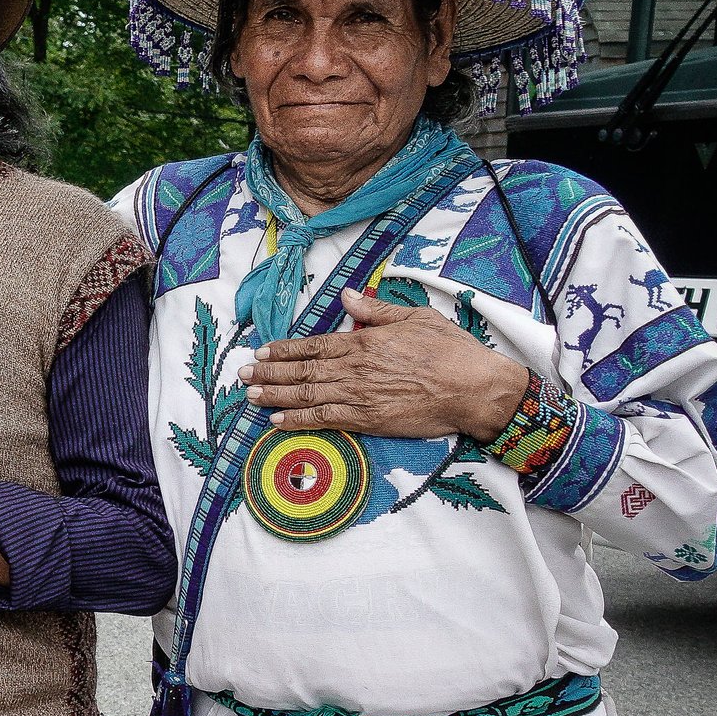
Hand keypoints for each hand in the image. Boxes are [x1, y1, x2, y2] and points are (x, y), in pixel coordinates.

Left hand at [240, 288, 529, 439]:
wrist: (474, 388)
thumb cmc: (451, 350)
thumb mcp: (415, 317)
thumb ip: (376, 310)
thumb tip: (347, 295)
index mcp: (365, 341)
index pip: (314, 345)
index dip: (284, 349)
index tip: (261, 350)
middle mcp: (355, 368)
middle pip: (302, 370)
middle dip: (268, 371)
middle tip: (242, 373)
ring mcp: (359, 395)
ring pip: (306, 395)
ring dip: (274, 395)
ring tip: (249, 394)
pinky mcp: (368, 420)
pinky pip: (324, 419)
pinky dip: (297, 420)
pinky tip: (276, 421)